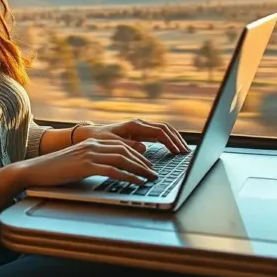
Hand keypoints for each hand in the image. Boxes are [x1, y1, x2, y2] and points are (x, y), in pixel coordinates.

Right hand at [14, 138, 158, 187]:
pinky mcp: (85, 166)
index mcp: (92, 142)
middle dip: (143, 162)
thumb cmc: (55, 171)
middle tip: (154, 172)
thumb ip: (94, 163)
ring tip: (150, 178)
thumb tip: (110, 170)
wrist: (34, 171)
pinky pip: (113, 170)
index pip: (121, 145)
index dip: (137, 154)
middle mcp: (93, 145)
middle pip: (126, 151)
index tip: (148, 164)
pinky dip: (128, 176)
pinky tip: (136, 182)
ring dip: (140, 169)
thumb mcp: (78, 164)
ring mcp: (89, 154)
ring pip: (122, 159)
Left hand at [74, 118, 189, 153]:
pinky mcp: (140, 133)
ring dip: (174, 139)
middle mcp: (140, 124)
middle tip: (186, 152)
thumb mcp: (111, 143)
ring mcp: (141, 128)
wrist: (90, 134)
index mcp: (134, 125)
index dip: (170, 141)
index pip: (159, 131)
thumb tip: (144, 148)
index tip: (178, 151)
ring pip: (164, 130)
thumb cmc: (100, 139)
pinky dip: (168, 140)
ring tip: (183, 151)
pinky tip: (173, 149)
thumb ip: (127, 145)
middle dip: (177, 140)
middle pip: (165, 128)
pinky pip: (158, 135)